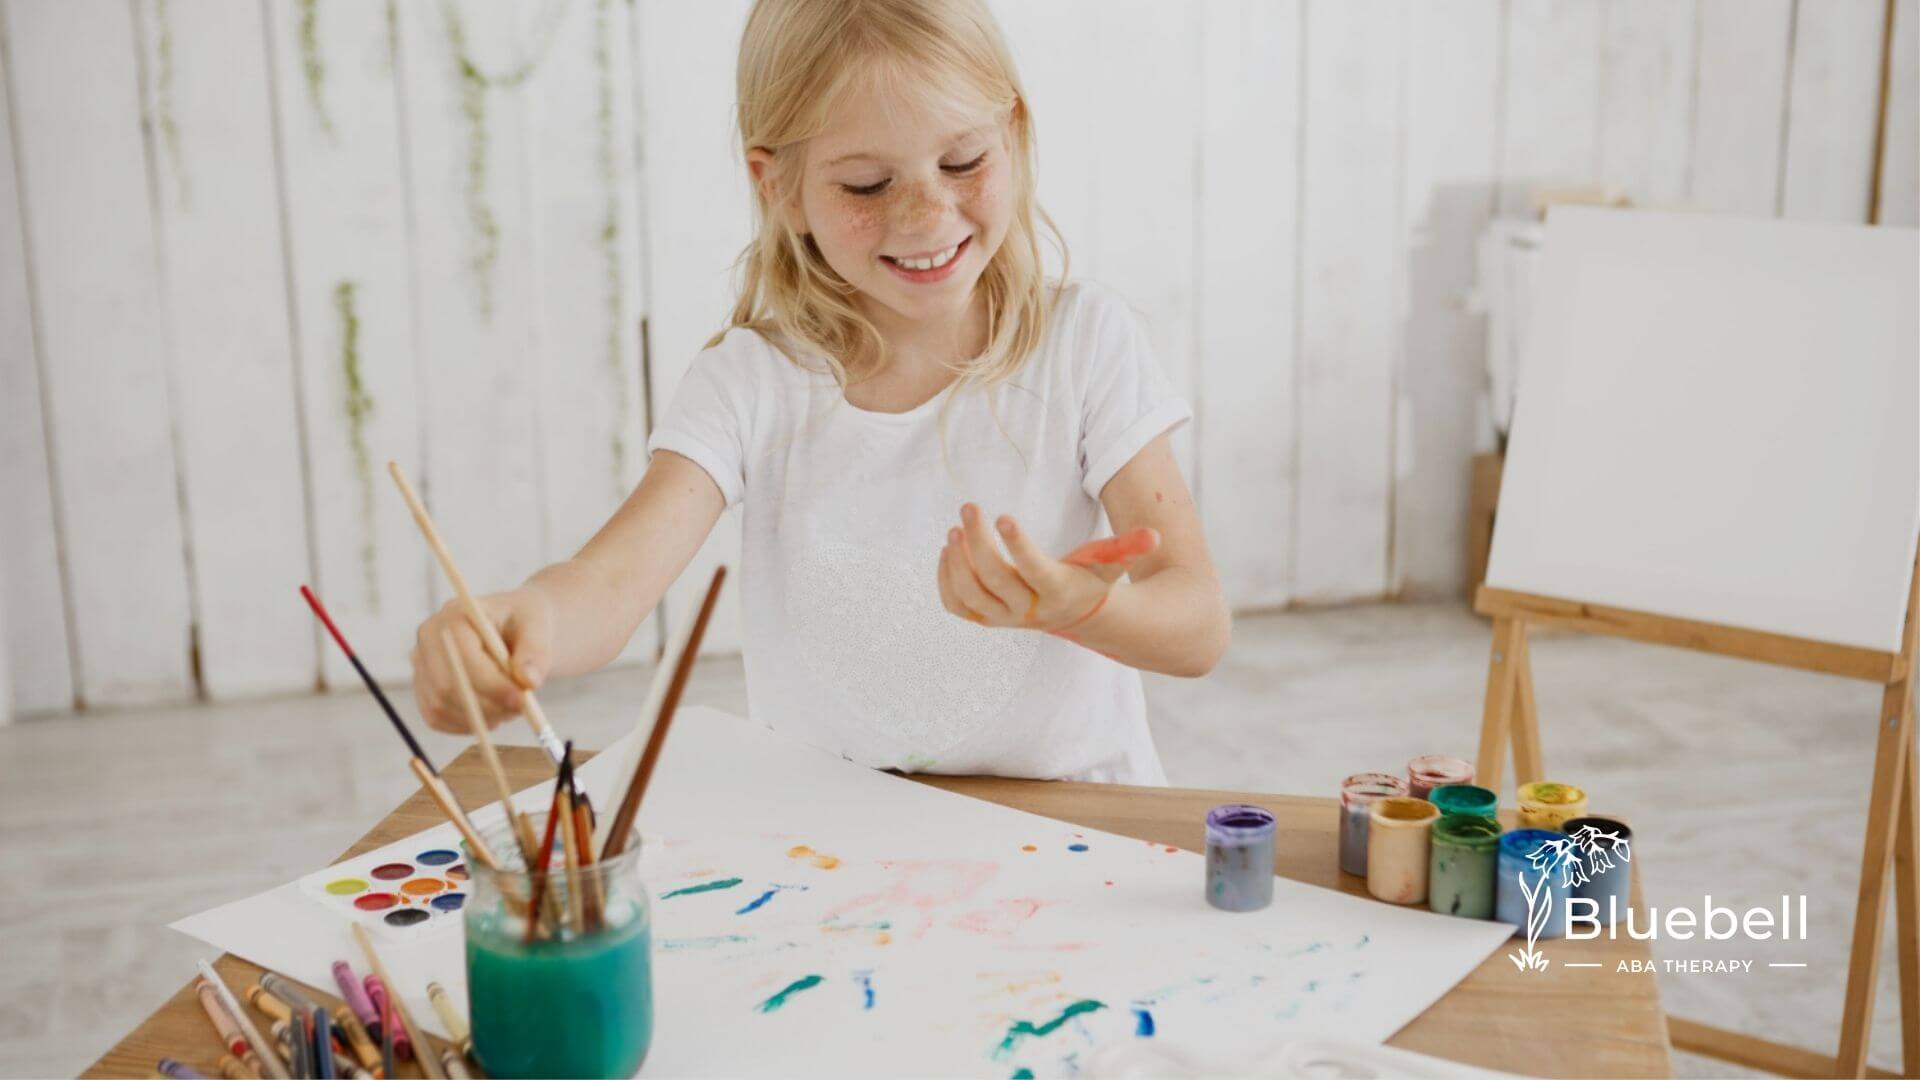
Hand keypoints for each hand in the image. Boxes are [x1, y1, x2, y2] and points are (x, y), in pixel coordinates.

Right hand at [410, 587, 553, 732]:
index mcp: (454, 614)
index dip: (491, 684)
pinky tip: (492, 715)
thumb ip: (535, 650)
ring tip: (509, 708)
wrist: (515, 629)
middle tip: (518, 710)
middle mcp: (429, 637)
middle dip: (486, 706)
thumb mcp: (538, 625)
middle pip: (446, 686)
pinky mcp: (424, 687)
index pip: (463, 656)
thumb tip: (528, 680)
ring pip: (440, 706)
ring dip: (479, 718)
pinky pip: (436, 718)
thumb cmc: (524, 622)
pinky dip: (466, 725)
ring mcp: (422, 663)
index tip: (521, 700)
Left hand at [936, 502, 1158, 634]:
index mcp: (1056, 591)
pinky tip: (949, 550)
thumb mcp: (1109, 563)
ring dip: (958, 561)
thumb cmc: (1089, 578)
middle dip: (978, 542)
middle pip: (995, 578)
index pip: (1034, 570)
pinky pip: (956, 604)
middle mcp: (1027, 610)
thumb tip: (1155, 536)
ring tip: (955, 528)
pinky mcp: (984, 617)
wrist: (1074, 614)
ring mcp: (1002, 617)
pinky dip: (946, 579)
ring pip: (970, 594)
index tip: (1003, 516)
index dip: (1018, 546)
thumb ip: (1129, 547)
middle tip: (969, 507)